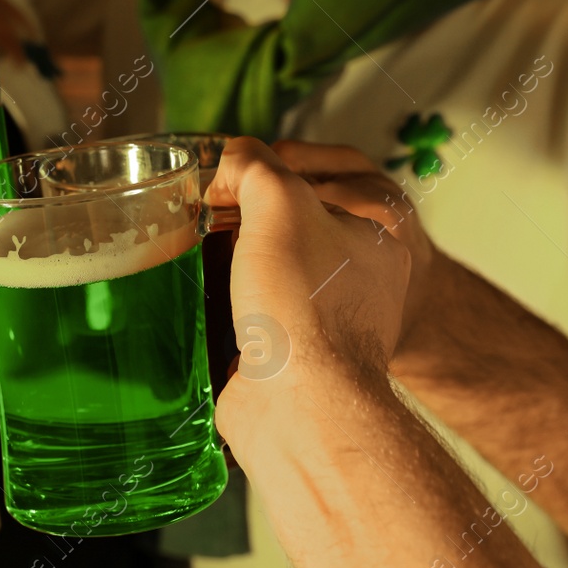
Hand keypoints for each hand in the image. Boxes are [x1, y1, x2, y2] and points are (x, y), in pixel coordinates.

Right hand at [207, 138, 410, 442]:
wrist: (297, 408)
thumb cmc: (304, 309)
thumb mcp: (281, 203)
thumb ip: (256, 167)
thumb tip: (231, 159)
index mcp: (373, 240)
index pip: (312, 187)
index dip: (262, 178)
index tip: (223, 182)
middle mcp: (354, 285)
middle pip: (286, 231)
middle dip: (242, 223)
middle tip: (204, 217)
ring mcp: (319, 326)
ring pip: (263, 276)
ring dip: (227, 267)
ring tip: (195, 257)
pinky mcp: (284, 361)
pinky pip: (246, 321)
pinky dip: (222, 311)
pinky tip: (201, 304)